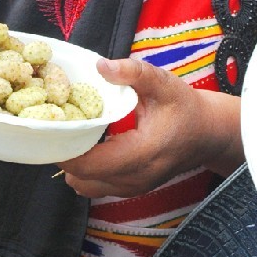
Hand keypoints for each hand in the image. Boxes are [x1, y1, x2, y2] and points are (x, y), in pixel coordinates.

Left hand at [61, 57, 243, 198]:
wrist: (206, 134)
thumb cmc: (185, 108)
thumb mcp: (163, 83)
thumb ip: (133, 72)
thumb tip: (100, 66)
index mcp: (141, 154)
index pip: (89, 164)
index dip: (64, 148)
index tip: (49, 127)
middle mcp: (135, 178)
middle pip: (81, 178)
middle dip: (63, 153)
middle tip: (54, 127)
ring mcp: (131, 188)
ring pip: (84, 185)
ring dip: (73, 163)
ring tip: (69, 135)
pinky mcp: (129, 189)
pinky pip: (95, 185)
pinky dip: (84, 169)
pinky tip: (85, 145)